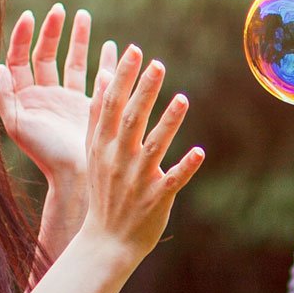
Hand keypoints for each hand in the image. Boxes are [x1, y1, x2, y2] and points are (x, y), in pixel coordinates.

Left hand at [0, 5, 112, 186]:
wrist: (75, 175)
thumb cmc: (45, 153)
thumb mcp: (17, 125)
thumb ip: (4, 96)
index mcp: (23, 97)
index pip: (19, 58)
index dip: (23, 37)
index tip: (32, 16)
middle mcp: (44, 95)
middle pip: (45, 54)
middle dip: (52, 31)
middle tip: (60, 10)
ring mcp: (66, 99)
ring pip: (72, 61)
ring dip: (77, 38)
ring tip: (84, 16)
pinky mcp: (88, 105)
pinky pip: (95, 76)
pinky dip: (103, 60)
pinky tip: (110, 45)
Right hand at [80, 47, 203, 263]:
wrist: (106, 241)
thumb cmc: (103, 192)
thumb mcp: (94, 153)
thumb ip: (98, 116)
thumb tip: (105, 76)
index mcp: (102, 146)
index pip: (110, 105)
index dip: (122, 78)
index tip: (133, 51)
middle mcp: (118, 160)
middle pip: (131, 120)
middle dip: (143, 91)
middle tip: (157, 64)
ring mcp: (137, 180)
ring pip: (153, 147)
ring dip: (168, 123)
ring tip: (182, 99)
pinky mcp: (155, 199)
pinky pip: (172, 181)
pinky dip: (185, 167)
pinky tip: (199, 151)